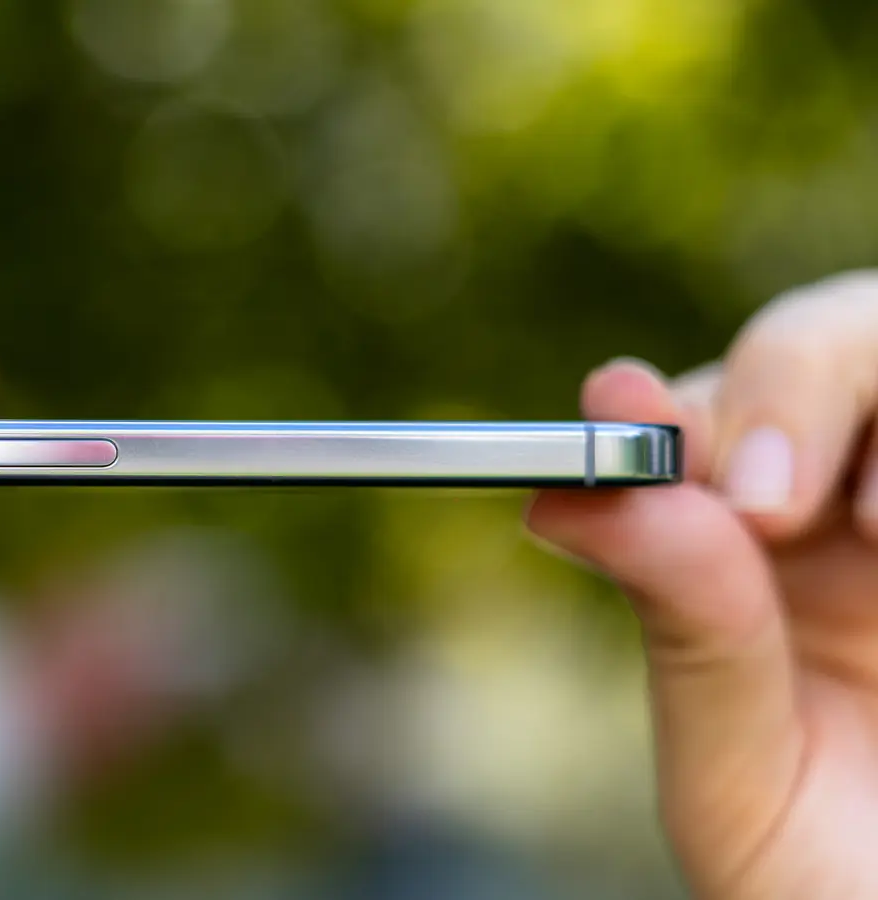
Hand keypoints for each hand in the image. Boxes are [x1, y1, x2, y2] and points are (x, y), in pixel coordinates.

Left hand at [527, 270, 877, 898]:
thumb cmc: (835, 886)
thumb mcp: (742, 779)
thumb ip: (685, 635)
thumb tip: (573, 495)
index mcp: (753, 565)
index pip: (692, 424)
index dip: (657, 413)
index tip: (623, 415)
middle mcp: (851, 513)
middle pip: (814, 344)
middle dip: (784, 386)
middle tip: (765, 503)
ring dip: (874, 398)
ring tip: (875, 530)